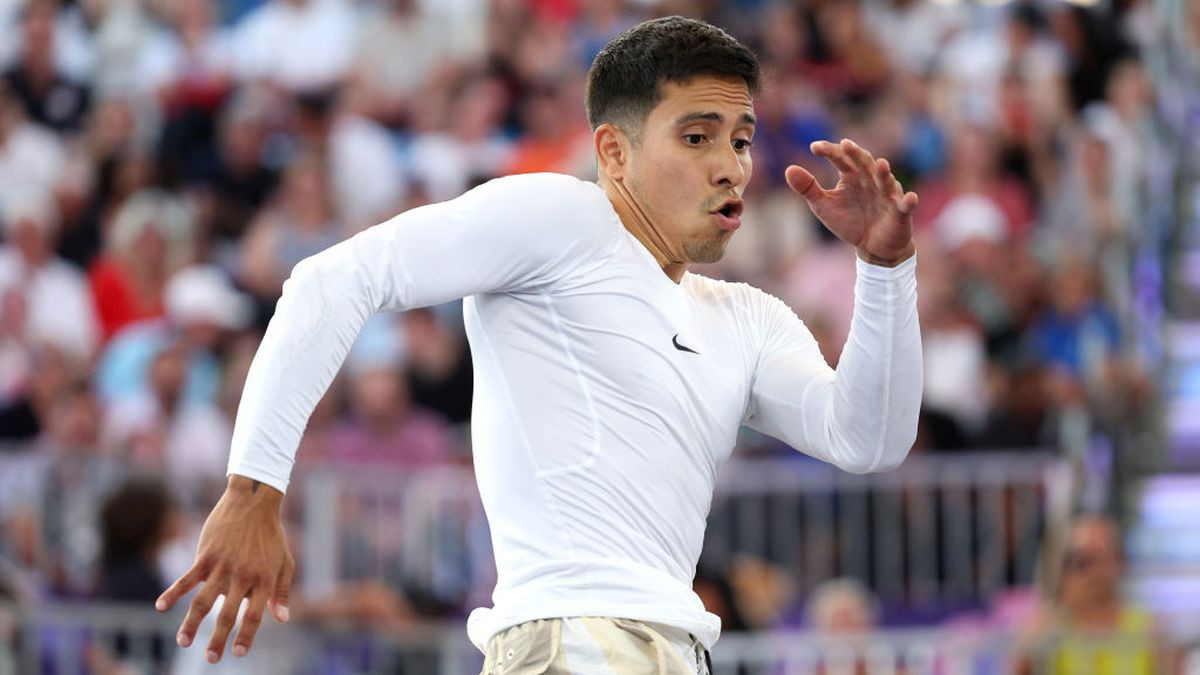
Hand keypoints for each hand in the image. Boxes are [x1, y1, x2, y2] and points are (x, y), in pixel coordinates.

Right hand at [155, 475, 293, 662]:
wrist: (254, 502)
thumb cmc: (271, 535)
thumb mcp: (284, 562)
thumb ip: (282, 591)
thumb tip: (282, 619)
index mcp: (263, 580)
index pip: (255, 615)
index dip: (247, 635)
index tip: (238, 653)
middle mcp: (243, 576)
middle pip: (228, 614)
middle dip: (218, 639)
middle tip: (211, 659)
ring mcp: (223, 566)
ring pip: (204, 601)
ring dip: (192, 624)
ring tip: (182, 642)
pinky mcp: (206, 556)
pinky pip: (187, 578)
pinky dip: (173, 592)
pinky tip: (160, 607)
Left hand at [785, 139, 916, 266]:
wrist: (872, 247)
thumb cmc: (849, 221)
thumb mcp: (824, 206)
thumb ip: (808, 188)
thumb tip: (788, 169)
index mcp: (852, 177)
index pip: (841, 159)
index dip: (830, 152)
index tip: (814, 147)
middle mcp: (871, 181)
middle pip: (864, 164)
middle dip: (857, 155)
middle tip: (846, 145)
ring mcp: (887, 195)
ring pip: (886, 181)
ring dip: (884, 173)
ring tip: (880, 164)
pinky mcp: (899, 212)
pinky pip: (905, 206)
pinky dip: (908, 202)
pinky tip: (911, 198)